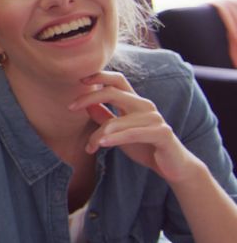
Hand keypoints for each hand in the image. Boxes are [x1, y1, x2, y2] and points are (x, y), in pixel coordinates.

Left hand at [73, 71, 201, 182]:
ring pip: (117, 120)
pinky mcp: (162, 133)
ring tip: (90, 147)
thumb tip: (86, 105)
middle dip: (89, 97)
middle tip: (70, 107)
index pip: (117, 81)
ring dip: (99, 135)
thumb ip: (105, 117)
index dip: (99, 76)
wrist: (172, 166)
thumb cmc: (144, 146)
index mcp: (135, 102)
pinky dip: (115, 138)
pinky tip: (101, 144)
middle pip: (114, 92)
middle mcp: (145, 106)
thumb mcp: (119, 131)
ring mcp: (154, 118)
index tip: (79, 80)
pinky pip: (133, 133)